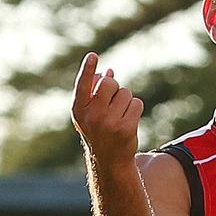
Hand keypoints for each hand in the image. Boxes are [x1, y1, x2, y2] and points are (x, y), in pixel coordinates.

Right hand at [70, 52, 143, 166]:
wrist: (109, 160)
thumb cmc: (99, 131)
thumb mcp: (90, 113)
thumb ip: (94, 92)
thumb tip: (108, 72)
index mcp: (78, 110)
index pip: (83, 85)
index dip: (88, 69)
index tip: (94, 55)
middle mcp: (92, 115)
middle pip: (110, 84)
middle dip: (114, 87)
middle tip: (113, 100)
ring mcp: (109, 122)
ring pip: (125, 93)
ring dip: (126, 100)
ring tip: (120, 114)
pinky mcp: (125, 128)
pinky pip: (136, 103)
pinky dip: (135, 108)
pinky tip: (129, 119)